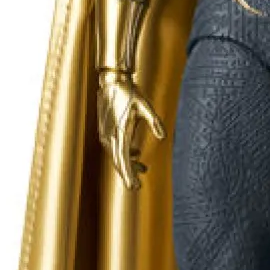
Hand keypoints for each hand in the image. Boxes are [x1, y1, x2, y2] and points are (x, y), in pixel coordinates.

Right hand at [97, 69, 164, 189]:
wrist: (113, 82)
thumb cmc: (130, 93)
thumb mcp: (146, 106)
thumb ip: (155, 122)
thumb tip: (163, 138)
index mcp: (120, 132)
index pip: (123, 160)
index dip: (129, 175)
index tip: (135, 187)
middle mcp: (110, 136)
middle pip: (118, 162)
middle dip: (127, 174)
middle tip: (136, 186)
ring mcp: (106, 134)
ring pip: (116, 155)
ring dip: (128, 163)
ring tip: (142, 169)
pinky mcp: (106, 130)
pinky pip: (114, 147)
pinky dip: (124, 153)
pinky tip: (136, 153)